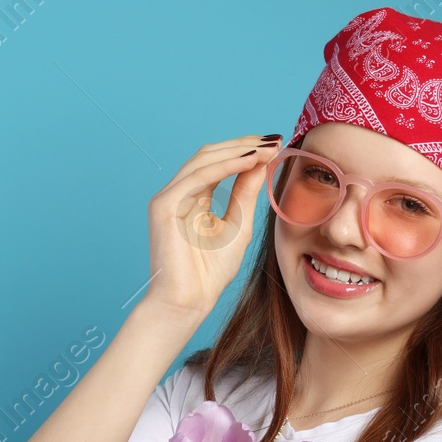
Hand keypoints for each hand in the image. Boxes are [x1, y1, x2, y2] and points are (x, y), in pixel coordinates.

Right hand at [144, 135, 284, 319]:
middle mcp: (178, 193)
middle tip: (274, 140)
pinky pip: (198, 177)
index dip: (246, 151)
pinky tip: (249, 161)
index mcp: (193, 197)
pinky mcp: (164, 205)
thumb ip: (245, 192)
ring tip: (266, 149)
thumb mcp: (238, 224)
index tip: (277, 144)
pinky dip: (225, 166)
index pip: (218, 163)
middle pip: (210, 155)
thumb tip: (261, 160)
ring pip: (203, 160)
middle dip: (244, 145)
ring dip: (237, 151)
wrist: (189, 301)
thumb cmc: (210, 273)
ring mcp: (168, 198)